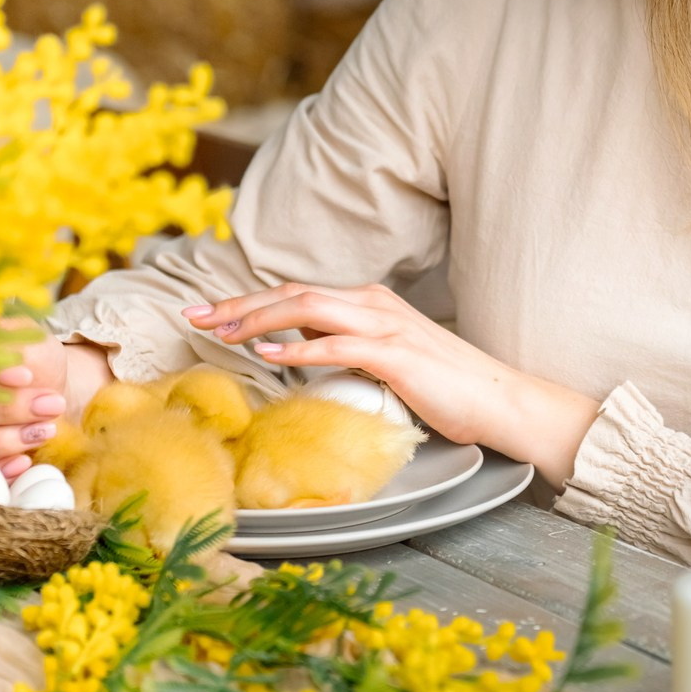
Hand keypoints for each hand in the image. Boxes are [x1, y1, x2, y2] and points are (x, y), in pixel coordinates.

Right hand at [0, 329, 112, 479]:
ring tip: (46, 431)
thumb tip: (15, 375)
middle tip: (51, 405)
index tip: (27, 376)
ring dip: (4, 442)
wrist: (43, 387)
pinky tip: (23, 462)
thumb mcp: (33, 346)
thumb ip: (22, 354)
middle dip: (7, 410)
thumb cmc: (34, 361)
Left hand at [183, 284, 600, 487]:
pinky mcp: (396, 353)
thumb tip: (299, 344)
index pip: (295, 294)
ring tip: (219, 331)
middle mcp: (372, 303)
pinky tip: (270, 355)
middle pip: (291, 293)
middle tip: (193, 316)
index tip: (206, 314)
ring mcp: (385, 324)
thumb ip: (344, 345)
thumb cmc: (442, 385)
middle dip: (237, 304)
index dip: (246, 303)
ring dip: (257, 318)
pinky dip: (299, 347)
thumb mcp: (382, 358)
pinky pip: (338, 344)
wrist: (497, 398)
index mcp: (367, 302)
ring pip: (307, 308)